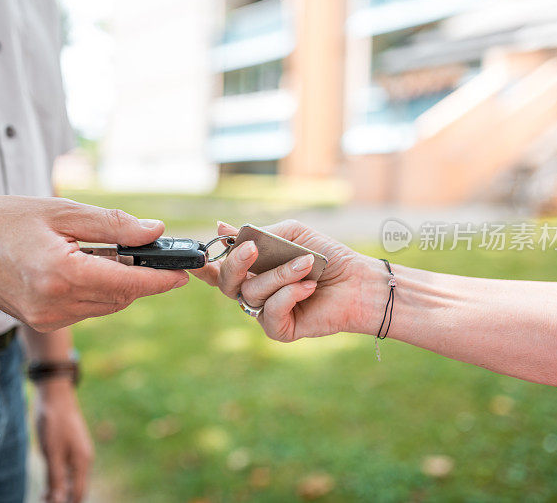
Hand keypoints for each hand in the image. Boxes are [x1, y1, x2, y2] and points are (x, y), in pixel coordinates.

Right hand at [0, 196, 187, 330]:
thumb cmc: (7, 218)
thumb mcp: (63, 211)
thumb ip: (113, 225)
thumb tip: (156, 231)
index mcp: (62, 275)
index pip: (128, 283)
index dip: (160, 279)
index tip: (184, 274)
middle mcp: (54, 306)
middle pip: (120, 298)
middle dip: (141, 278)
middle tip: (154, 254)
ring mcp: (45, 319)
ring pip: (104, 307)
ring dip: (119, 284)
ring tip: (114, 254)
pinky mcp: (39, 322)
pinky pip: (84, 311)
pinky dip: (97, 292)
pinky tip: (88, 267)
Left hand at [35, 380, 93, 502]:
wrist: (55, 395)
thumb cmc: (53, 423)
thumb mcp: (52, 453)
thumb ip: (56, 479)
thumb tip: (58, 502)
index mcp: (82, 462)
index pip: (78, 495)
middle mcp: (84, 459)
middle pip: (77, 489)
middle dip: (63, 500)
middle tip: (43, 501)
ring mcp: (78, 452)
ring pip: (72, 481)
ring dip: (60, 492)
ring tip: (42, 498)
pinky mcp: (71, 447)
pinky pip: (68, 471)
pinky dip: (59, 481)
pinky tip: (47, 484)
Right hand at [193, 220, 385, 340]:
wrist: (358, 280)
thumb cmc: (325, 255)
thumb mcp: (290, 234)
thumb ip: (258, 234)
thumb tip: (220, 227)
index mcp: (253, 268)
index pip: (219, 269)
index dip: (204, 265)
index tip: (198, 257)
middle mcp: (255, 290)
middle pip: (225, 282)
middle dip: (236, 263)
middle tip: (253, 249)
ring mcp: (266, 311)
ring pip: (251, 293)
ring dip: (280, 274)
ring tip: (306, 265)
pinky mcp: (280, 329)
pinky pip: (269, 314)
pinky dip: (288, 295)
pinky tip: (308, 287)